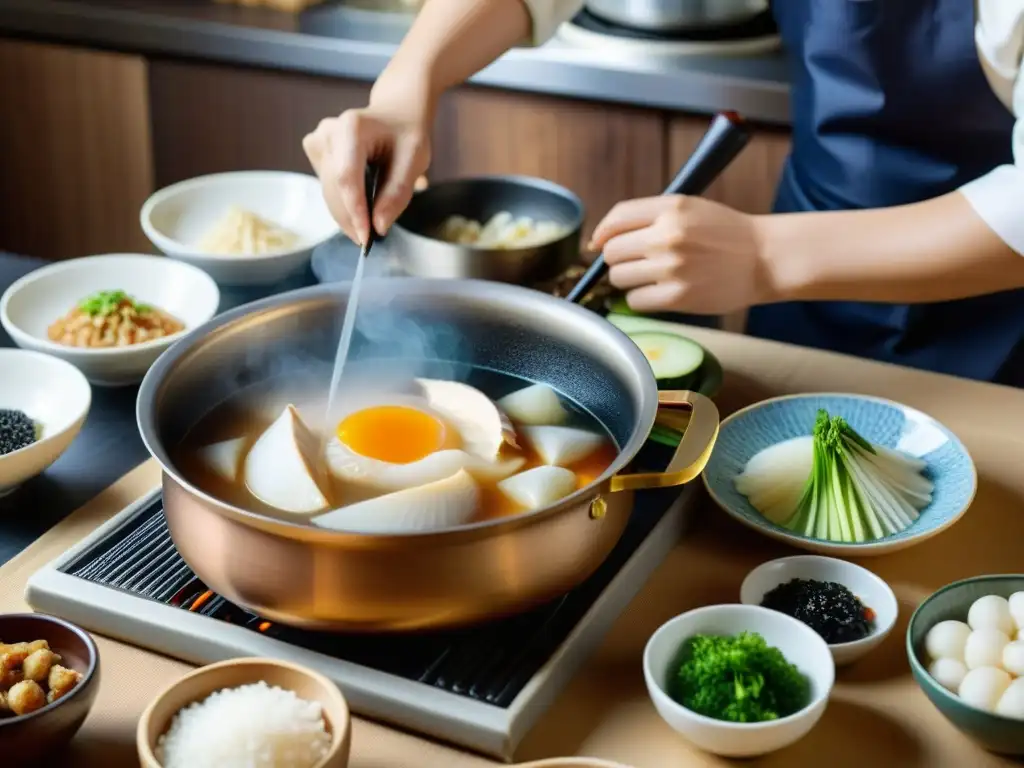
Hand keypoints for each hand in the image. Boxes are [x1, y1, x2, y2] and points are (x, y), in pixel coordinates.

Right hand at [303, 99, 430, 245]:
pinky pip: (327, 187)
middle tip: (370, 240)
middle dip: (351, 219)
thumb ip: (397, 193)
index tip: (366, 237)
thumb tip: (379, 226)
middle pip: (334, 188)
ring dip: (347, 214)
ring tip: (367, 227)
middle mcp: (328, 132)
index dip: (354, 211)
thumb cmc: (406, 135)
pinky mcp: (315, 151)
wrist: (395, 113)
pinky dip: (343, 202)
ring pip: (328, 191)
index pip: (347, 177)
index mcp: (352, 127)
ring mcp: (318, 141)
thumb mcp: (415, 160)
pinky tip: (360, 205)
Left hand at [588, 195, 772, 314]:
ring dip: (628, 281)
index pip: (617, 217)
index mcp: (671, 207)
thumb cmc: (726, 234)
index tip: (598, 244)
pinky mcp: (678, 296)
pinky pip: (635, 301)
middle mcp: (668, 235)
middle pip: (612, 252)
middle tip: (638, 263)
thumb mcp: (689, 208)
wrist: (765, 259)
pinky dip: (641, 299)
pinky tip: (660, 293)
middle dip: (618, 259)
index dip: (601, 232)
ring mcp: (672, 267)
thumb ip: (647, 216)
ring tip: (651, 278)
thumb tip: (598, 240)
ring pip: (619, 278)